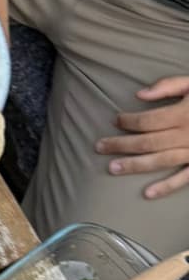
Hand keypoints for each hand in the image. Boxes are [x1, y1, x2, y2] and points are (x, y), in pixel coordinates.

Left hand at [96, 76, 188, 199]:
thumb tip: (140, 94)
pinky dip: (167, 187)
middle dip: (121, 144)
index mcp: (183, 113)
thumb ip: (168, 86)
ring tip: (112, 168)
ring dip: (135, 166)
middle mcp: (187, 134)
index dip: (128, 121)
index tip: (115, 120)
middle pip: (147, 142)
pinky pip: (184, 178)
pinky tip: (148, 193)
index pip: (147, 121)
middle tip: (98, 147)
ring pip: (160, 161)